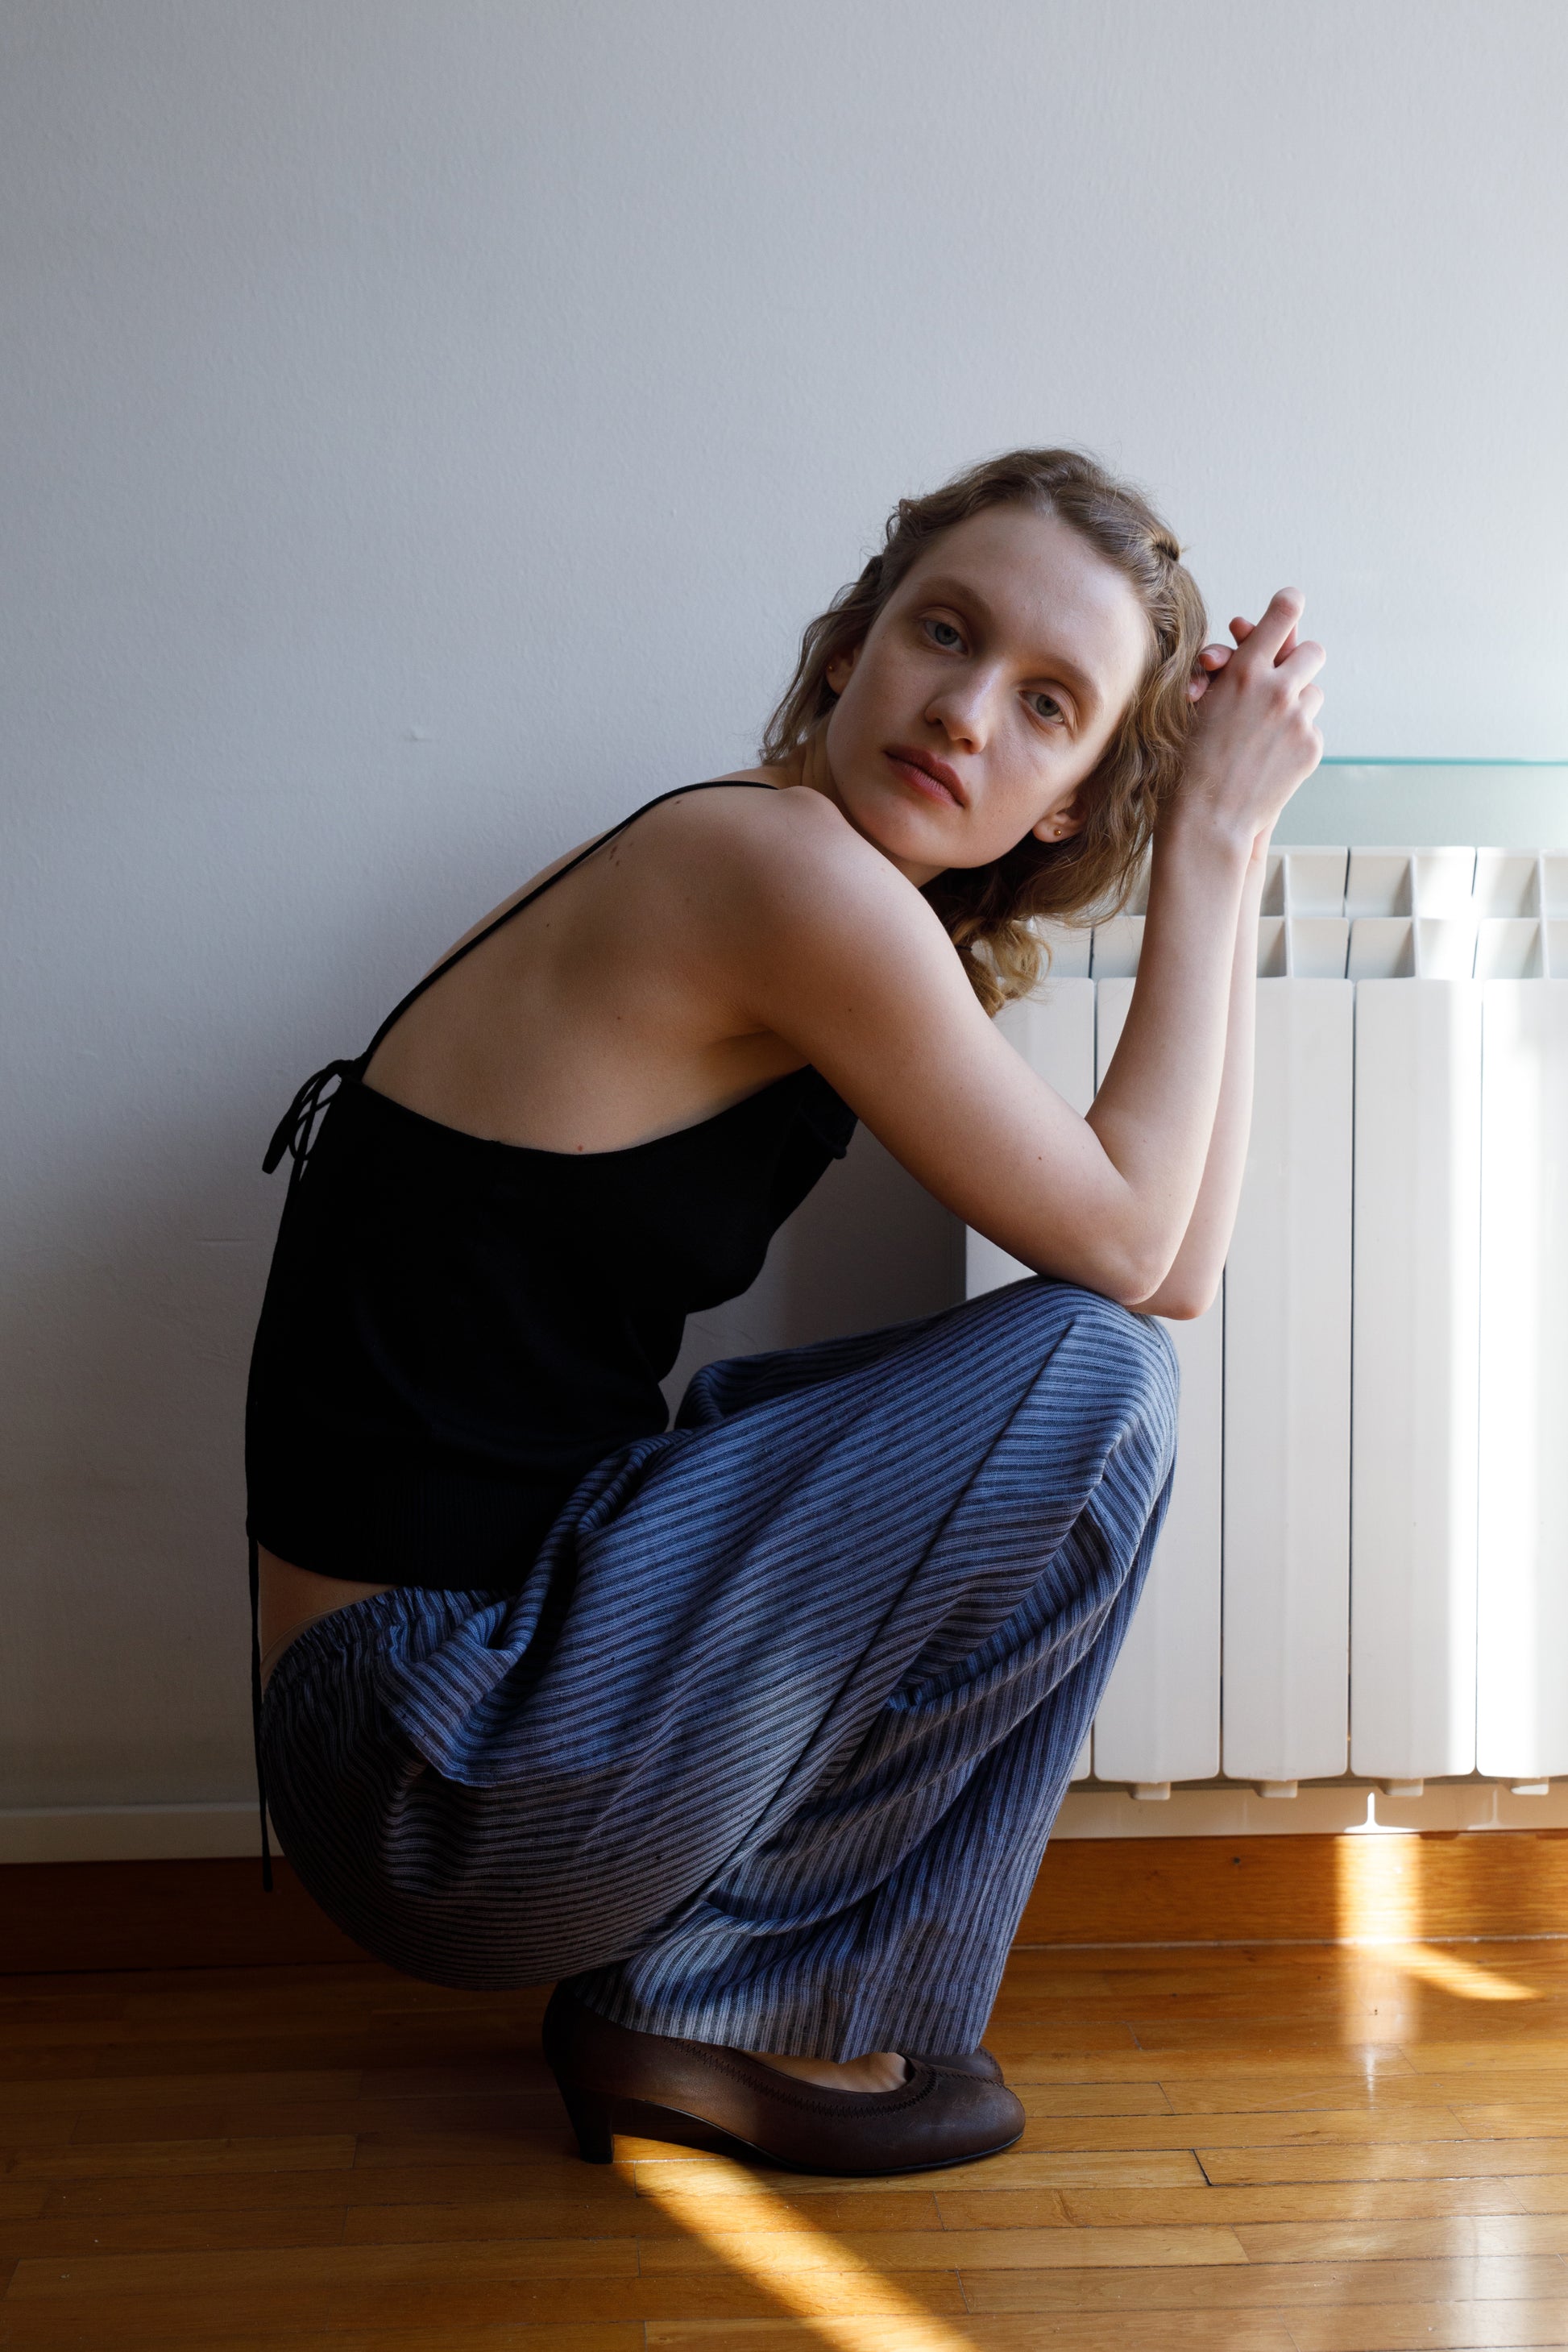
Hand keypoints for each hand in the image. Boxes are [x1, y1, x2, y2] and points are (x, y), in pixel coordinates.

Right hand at [1174, 589, 1323, 846]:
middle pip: (1313, 652)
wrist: (1208, 818)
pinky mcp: (1312, 746)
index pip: (1283, 615)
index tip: (1288, 604)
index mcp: (1243, 672)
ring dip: (1296, 704)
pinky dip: (1295, 738)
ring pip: (1314, 693)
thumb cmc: (1190, 761)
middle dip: (1299, 660)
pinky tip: (1270, 757)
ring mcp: (1299, 719)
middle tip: (1284, 675)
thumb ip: (1233, 668)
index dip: (1287, 605)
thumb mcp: (1201, 702)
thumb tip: (1255, 633)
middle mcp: (1277, 689)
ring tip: (1267, 728)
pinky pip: (1312, 728)